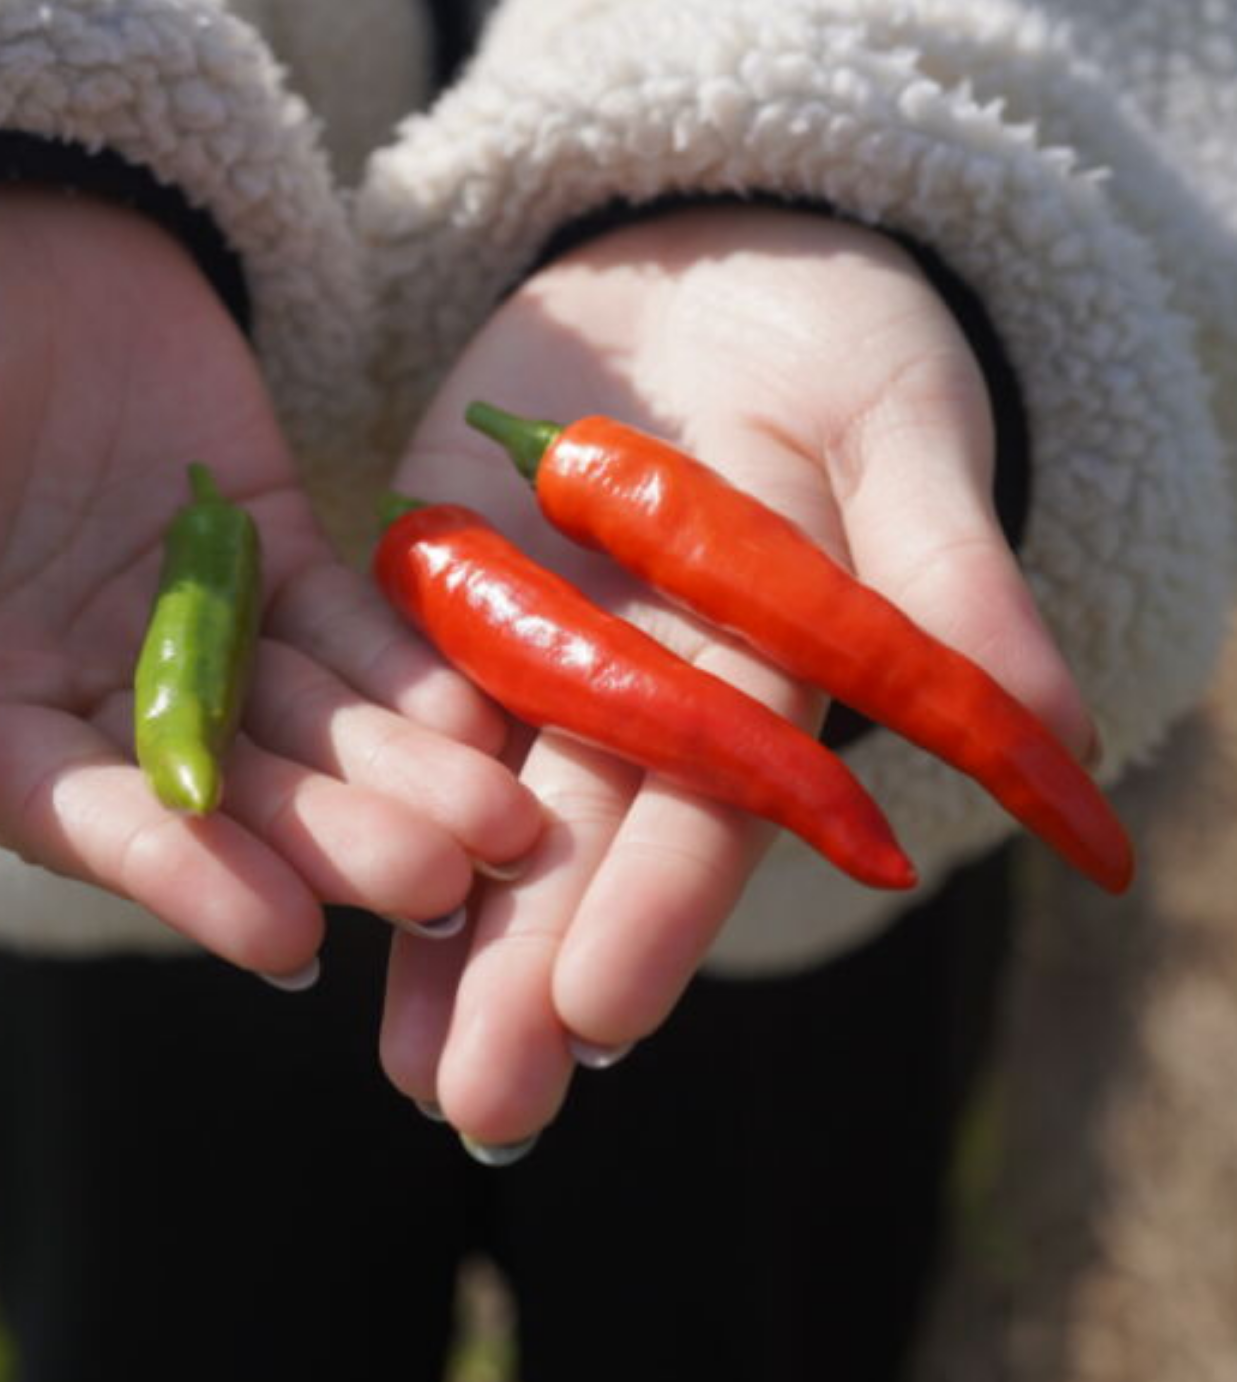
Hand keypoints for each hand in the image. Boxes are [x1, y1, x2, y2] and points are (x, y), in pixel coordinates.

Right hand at [0, 187, 538, 976]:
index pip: (88, 819)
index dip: (186, 874)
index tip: (285, 939)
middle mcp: (98, 696)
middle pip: (233, 791)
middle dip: (337, 839)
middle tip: (444, 884)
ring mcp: (197, 627)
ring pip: (313, 723)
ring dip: (406, 777)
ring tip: (507, 828)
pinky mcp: (273, 550)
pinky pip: (353, 624)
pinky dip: (415, 669)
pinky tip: (485, 717)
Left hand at [380, 204, 1092, 1147]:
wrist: (702, 272)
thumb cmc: (831, 340)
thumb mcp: (895, 426)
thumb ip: (946, 569)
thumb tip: (1062, 734)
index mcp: (762, 665)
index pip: (716, 800)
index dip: (663, 902)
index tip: (604, 1014)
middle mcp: (648, 687)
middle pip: (589, 839)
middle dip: (533, 971)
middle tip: (481, 1109)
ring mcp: (541, 649)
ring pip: (487, 811)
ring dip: (441, 938)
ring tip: (405, 1068)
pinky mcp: (450, 594)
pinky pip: (401, 710)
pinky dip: (370, 801)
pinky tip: (319, 896)